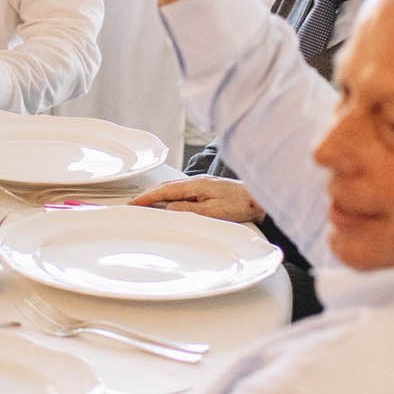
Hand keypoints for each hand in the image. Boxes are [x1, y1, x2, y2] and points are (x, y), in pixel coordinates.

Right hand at [130, 175, 266, 223]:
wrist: (262, 199)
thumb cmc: (242, 204)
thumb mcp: (213, 212)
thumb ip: (189, 210)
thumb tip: (168, 208)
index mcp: (196, 185)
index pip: (164, 190)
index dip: (146, 197)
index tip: (132, 204)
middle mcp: (197, 182)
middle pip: (166, 187)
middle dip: (147, 195)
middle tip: (132, 205)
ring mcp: (202, 185)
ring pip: (173, 189)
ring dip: (158, 196)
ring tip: (144, 205)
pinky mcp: (207, 190)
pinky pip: (182, 192)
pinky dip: (170, 197)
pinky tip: (168, 203)